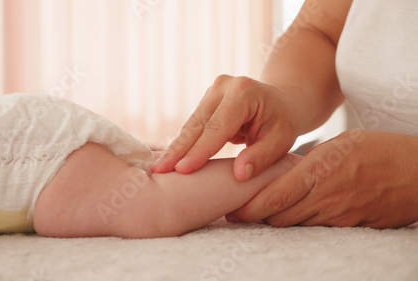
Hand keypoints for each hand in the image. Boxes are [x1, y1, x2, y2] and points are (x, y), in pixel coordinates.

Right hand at [151, 75, 298, 180]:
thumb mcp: (281, 141)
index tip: (182, 170)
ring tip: (158, 169)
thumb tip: (239, 175)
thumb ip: (261, 157)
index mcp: (243, 93)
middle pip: (197, 124)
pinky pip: (191, 126)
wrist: (281, 103)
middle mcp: (223, 87)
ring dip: (175, 148)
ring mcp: (211, 92)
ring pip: (190, 125)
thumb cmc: (282, 123)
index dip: (199, 150)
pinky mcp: (205, 102)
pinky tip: (169, 160)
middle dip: (178, 150)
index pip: (217, 127)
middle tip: (158, 171)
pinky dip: (182, 144)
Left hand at [227, 130, 417, 227]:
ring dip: (275, 219)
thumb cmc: (381, 150)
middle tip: (239, 212)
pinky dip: (299, 222)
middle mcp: (326, 196)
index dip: (249, 208)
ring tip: (261, 212)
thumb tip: (284, 171)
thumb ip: (310, 160)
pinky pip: (315, 228)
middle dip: (255, 216)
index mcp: (321, 170)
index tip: (232, 209)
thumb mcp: (342, 143)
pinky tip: (294, 213)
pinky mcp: (350, 226)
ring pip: (294, 224)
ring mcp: (339, 214)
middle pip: (278, 216)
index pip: (275, 196)